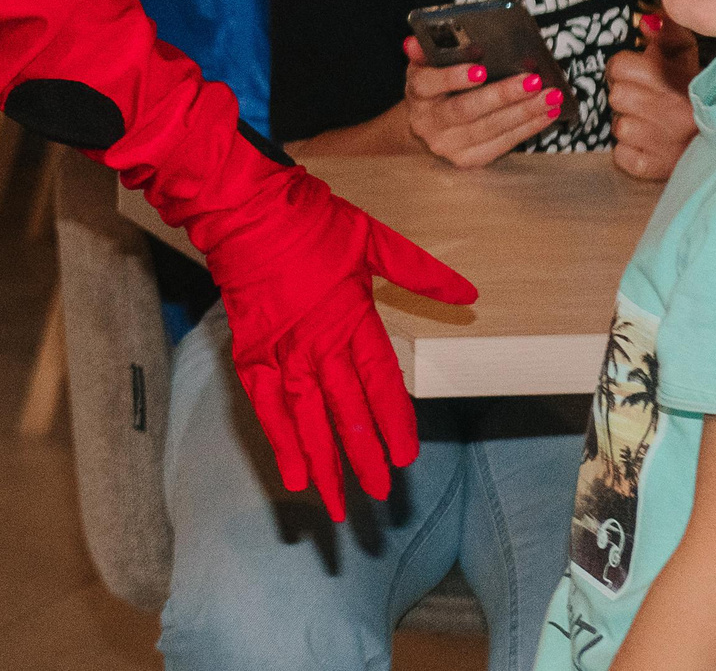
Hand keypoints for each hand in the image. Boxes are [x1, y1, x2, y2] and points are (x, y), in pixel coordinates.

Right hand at [199, 170, 476, 520]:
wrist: (247, 210)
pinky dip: (279, 441)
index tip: (404, 458)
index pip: (379, 384)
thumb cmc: (313, 221)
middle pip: (345, 412)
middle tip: (378, 496)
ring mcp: (282, 352)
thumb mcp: (374, 239)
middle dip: (361, 457)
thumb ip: (420, 273)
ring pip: (306, 418)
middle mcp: (318, 343)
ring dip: (322, 462)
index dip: (392, 423)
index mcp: (352, 317)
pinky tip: (292, 473)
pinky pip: (266, 407)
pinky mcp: (251, 353)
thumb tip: (468, 293)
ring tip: (336, 504)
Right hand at [401, 36, 561, 167]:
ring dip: (524, 112)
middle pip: (466, 110)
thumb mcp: (427, 65)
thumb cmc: (436, 88)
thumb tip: (415, 41)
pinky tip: (547, 114)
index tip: (480, 70)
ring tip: (550, 96)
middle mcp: (428, 123)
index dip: (453, 78)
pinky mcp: (468, 160)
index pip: (429, 84)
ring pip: (489, 129)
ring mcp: (448, 145)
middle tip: (533, 81)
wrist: (427, 127)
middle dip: (502, 95)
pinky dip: (528, 128)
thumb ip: (426, 52)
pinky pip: (502, 144)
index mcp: (417, 92)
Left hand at [605, 10, 700, 180]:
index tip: (636, 73)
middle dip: (628, 96)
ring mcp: (661, 143)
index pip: (618, 67)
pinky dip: (631, 152)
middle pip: (616, 96)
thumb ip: (668, 36)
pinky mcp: (653, 168)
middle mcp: (667, 111)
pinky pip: (621, 155)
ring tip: (653, 124)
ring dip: (631, 125)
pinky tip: (651, 145)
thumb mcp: (690, 60)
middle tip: (645, 100)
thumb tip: (646, 22)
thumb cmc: (703, 97)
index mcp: (674, 79)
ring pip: (618, 127)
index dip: (624, 68)